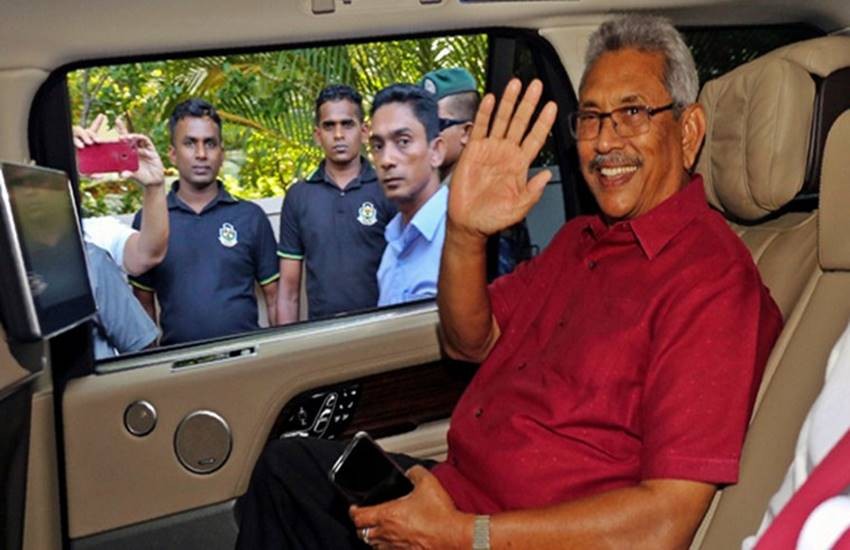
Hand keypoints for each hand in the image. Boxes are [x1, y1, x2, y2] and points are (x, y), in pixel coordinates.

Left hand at [74, 113, 164, 186]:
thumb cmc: (141, 178)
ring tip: (125, 137)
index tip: (109, 131)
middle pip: (126, 137)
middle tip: (117, 121)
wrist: (154, 181)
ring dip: (131, 135)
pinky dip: (142, 139)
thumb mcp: (133, 175)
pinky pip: (146, 141)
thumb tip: (122, 175)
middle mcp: (134, 149)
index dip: (112, 138)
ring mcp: (142, 148)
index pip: (118, 143)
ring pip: (136, 138)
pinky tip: (137, 139)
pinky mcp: (151, 149)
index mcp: (126, 155)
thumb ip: (128, 174)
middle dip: (122, 128)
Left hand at [350, 466, 470, 549]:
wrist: (454, 536)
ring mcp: (396, 547)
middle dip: (362, 526)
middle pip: (362, 533)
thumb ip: (415, 473)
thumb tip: (410, 472)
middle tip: (365, 519)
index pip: (358, 517)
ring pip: (374, 546)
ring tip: (378, 531)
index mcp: (388, 515)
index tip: (354, 507)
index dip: (353, 511)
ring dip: (373, 538)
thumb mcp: (428, 483)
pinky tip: (395, 542)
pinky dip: (387, 548)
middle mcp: (388, 534)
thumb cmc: (440, 515)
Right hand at [449, 78, 557, 238]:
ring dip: (509, 102)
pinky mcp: (473, 151)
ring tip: (515, 83)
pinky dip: (485, 113)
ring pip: (502, 120)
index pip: (535, 138)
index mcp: (520, 165)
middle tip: (537, 86)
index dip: (544, 122)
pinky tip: (491, 99)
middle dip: (529, 103)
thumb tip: (546, 175)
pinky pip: (480, 127)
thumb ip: (533, 191)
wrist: (469, 223)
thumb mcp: (519, 208)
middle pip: (521, 122)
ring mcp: (490, 150)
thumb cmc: (493, 218)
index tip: (552, 106)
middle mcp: (507, 153)